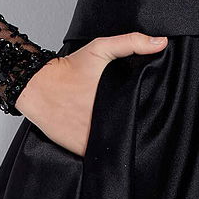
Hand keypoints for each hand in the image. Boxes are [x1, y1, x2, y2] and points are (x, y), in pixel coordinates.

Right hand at [13, 32, 168, 155]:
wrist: (37, 86)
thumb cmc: (69, 68)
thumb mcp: (100, 49)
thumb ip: (131, 43)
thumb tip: (161, 42)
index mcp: (115, 103)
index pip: (143, 117)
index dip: (153, 116)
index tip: (157, 110)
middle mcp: (104, 126)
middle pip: (131, 133)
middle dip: (138, 129)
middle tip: (141, 120)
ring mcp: (91, 141)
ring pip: (116, 147)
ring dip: (121, 142)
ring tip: (126, 131)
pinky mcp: (80, 150)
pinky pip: (99, 156)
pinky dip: (105, 151)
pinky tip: (107, 138)